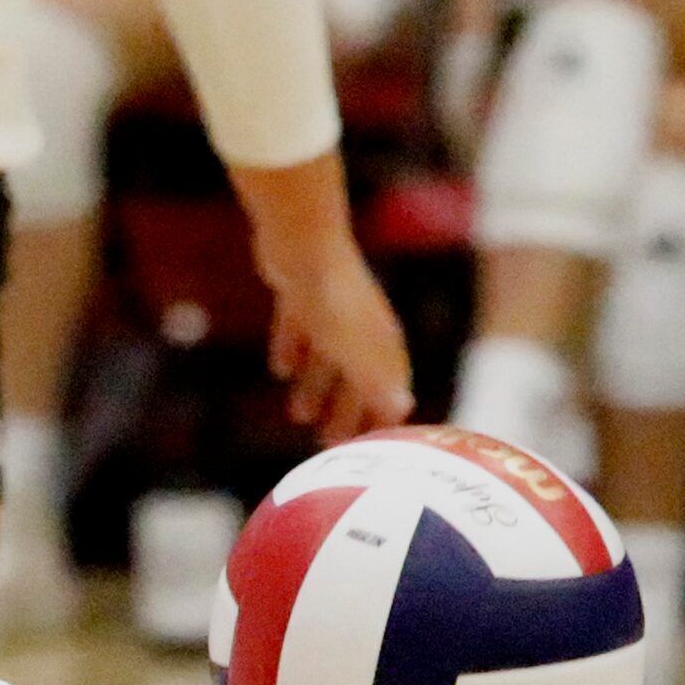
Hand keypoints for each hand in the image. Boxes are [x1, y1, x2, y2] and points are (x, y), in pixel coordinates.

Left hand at [259, 237, 414, 440]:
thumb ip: (374, 379)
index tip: (376, 443)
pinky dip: (293, 349)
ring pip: (326, 355)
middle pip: (355, 375)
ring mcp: (331, 306)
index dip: (383, 413)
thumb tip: (404, 409)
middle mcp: (360, 323)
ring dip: (316, 385)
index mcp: (378, 339)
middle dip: (346, 408)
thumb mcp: (351, 347)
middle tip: (330, 442)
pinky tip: (280, 368)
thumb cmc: (331, 298)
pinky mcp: (302, 291)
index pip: (389, 384)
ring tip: (298, 414)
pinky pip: (299, 327)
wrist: (302, 240)